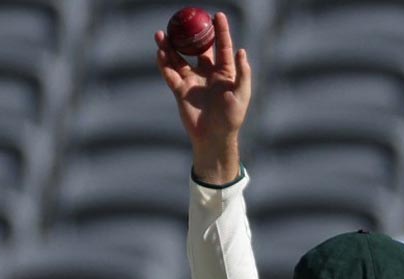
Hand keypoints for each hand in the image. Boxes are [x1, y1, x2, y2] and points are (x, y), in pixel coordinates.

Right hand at [155, 12, 250, 183]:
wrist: (214, 138)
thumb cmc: (232, 118)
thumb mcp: (242, 95)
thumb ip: (243, 74)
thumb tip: (242, 51)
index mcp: (224, 72)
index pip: (222, 47)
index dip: (220, 30)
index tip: (217, 15)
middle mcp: (207, 73)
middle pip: (197, 49)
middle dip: (190, 34)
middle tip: (183, 20)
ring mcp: (193, 81)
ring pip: (179, 59)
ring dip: (169, 46)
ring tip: (162, 33)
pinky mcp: (180, 91)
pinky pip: (170, 74)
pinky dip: (164, 64)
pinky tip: (160, 52)